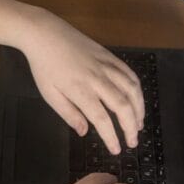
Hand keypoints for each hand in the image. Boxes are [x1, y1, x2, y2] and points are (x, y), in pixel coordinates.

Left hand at [20, 14, 144, 153]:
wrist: (45, 34)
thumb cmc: (44, 66)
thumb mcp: (49, 94)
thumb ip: (69, 114)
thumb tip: (85, 132)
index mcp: (80, 90)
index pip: (102, 119)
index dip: (112, 136)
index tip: (117, 149)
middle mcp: (97, 78)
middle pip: (123, 106)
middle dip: (130, 127)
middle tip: (132, 142)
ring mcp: (106, 65)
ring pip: (131, 89)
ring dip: (139, 109)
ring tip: (138, 124)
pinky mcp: (109, 56)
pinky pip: (130, 74)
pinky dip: (137, 89)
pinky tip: (137, 100)